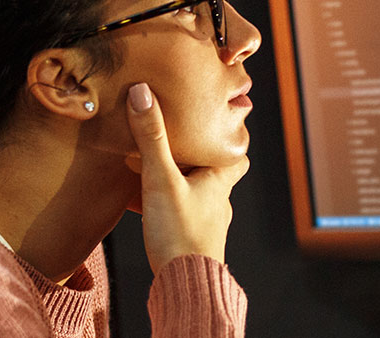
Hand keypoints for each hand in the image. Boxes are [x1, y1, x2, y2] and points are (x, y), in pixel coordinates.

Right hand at [125, 82, 249, 272]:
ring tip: (151, 172)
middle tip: (175, 145)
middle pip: (213, 174)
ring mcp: (206, 225)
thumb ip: (151, 138)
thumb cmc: (180, 234)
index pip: (237, 155)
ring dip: (178, 184)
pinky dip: (166, 208)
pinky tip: (145, 208)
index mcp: (219, 182)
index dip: (229, 140)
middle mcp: (218, 203)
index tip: (214, 124)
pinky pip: (180, 217)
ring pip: (195, 196)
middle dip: (195, 160)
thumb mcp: (161, 179)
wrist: (183, 286)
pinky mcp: (189, 242)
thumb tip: (142, 93)